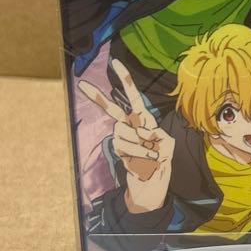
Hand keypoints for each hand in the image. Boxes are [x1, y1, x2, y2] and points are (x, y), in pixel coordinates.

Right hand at [78, 59, 174, 213]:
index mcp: (144, 119)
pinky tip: (146, 161)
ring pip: (124, 132)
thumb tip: (141, 130)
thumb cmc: (161, 163)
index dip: (125, 80)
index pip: (133, 97)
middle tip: (81, 85)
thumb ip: (157, 133)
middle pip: (112, 109)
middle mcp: (130, 126)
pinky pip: (126, 147)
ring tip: (152, 156)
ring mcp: (123, 139)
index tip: (114, 62)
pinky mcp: (119, 152)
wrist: (152, 188)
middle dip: (97, 97)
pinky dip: (140, 154)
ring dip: (141, 145)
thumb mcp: (168, 145)